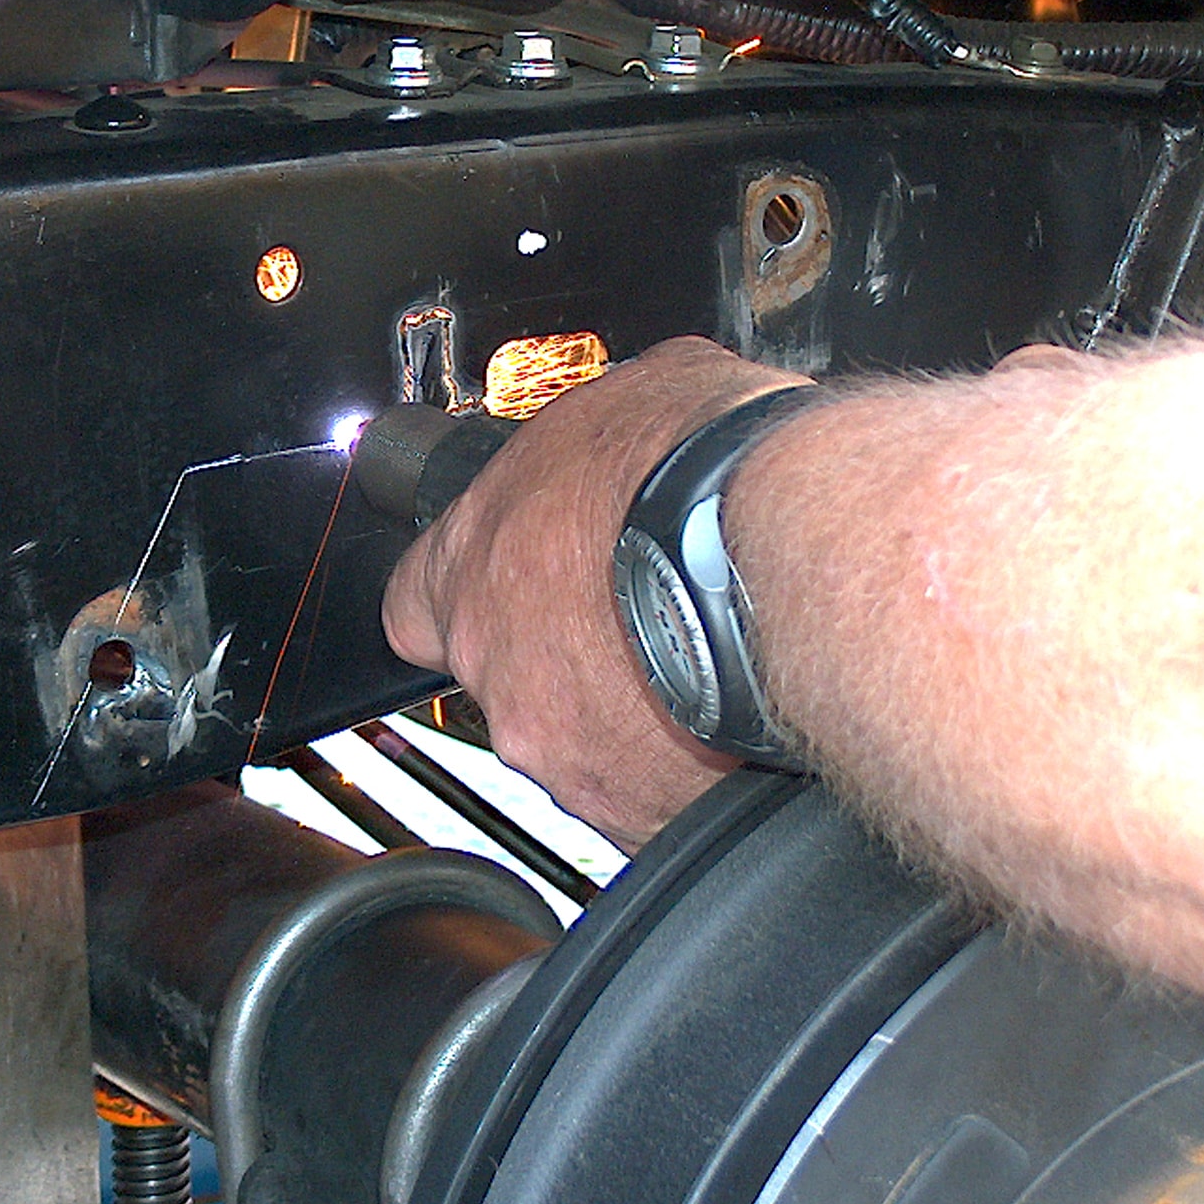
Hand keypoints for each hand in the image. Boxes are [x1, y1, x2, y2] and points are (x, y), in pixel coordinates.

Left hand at [381, 336, 808, 849]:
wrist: (789, 563)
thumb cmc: (704, 473)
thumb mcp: (642, 391)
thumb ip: (603, 433)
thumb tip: (634, 422)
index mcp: (473, 564)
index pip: (414, 605)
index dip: (464, 599)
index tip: (507, 588)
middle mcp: (498, 670)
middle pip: (505, 681)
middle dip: (566, 656)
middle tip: (640, 616)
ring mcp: (558, 750)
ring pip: (576, 744)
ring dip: (627, 714)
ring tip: (702, 664)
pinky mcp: (630, 812)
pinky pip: (643, 796)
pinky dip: (681, 764)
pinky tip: (731, 717)